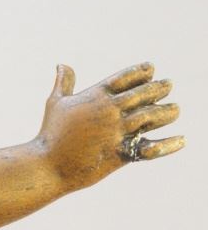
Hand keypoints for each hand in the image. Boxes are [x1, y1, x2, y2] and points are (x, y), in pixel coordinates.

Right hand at [38, 62, 183, 191]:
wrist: (48, 165)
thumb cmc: (50, 134)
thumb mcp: (56, 103)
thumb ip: (64, 82)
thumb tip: (61, 65)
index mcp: (96, 95)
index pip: (126, 77)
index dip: (142, 71)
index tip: (151, 68)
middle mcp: (111, 110)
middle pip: (145, 93)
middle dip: (160, 88)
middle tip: (168, 86)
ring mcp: (117, 131)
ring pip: (153, 116)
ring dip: (168, 112)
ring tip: (175, 110)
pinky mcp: (121, 153)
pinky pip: (151, 148)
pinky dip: (168, 145)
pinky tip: (181, 140)